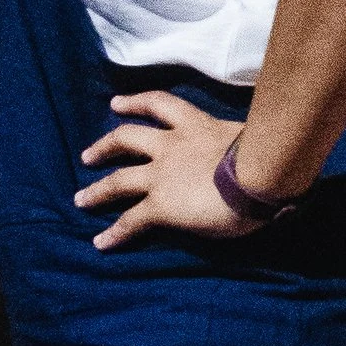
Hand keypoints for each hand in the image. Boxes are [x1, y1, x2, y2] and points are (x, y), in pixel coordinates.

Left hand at [75, 90, 261, 250]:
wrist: (258, 174)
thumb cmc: (263, 153)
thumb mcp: (244, 136)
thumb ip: (231, 141)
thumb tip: (243, 149)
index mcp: (195, 124)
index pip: (160, 104)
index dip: (135, 102)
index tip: (116, 103)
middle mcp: (171, 145)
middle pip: (128, 138)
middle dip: (105, 145)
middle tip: (88, 155)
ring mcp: (162, 175)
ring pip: (119, 179)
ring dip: (97, 190)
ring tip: (81, 200)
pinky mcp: (160, 206)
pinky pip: (130, 220)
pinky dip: (114, 233)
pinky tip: (101, 244)